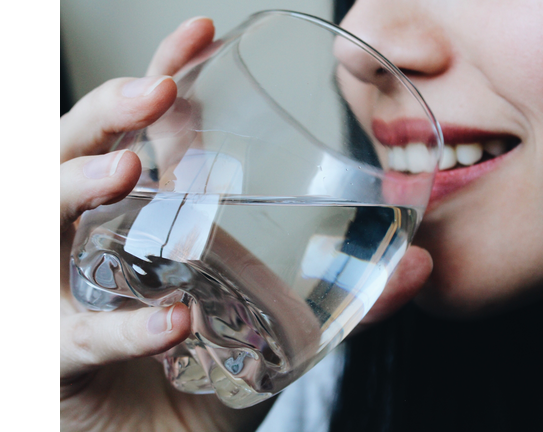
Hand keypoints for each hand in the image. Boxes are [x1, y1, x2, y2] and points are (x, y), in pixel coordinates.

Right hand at [60, 17, 431, 431]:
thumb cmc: (217, 376)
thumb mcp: (286, 325)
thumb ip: (350, 297)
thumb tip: (421, 266)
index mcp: (150, 217)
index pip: (141, 130)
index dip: (160, 75)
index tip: (201, 34)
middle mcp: (97, 241)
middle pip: (71, 151)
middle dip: (106, 113)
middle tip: (158, 93)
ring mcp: (62, 291)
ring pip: (40, 219)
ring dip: (77, 185)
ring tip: (131, 171)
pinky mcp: (51, 355)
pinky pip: (74, 332)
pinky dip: (121, 325)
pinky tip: (171, 319)